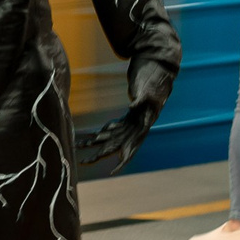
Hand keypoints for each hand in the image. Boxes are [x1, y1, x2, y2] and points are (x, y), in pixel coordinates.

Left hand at [75, 57, 174, 176]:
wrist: (159, 68)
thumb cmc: (155, 77)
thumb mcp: (150, 88)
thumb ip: (144, 98)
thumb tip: (134, 104)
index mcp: (144, 124)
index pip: (133, 146)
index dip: (124, 160)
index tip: (114, 171)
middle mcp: (137, 126)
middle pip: (117, 144)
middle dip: (101, 154)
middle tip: (85, 162)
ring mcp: (133, 122)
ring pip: (113, 137)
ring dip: (97, 143)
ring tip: (80, 147)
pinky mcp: (128, 116)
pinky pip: (113, 128)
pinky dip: (103, 132)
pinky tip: (90, 137)